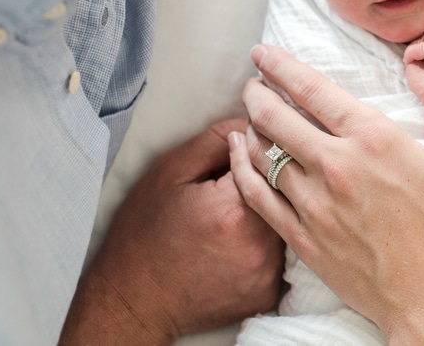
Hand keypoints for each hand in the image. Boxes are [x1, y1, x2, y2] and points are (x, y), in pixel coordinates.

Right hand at [60, 119, 283, 344]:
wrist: (134, 300)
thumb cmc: (145, 232)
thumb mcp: (170, 172)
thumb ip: (216, 139)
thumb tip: (253, 122)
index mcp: (236, 206)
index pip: (270, 156)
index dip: (256, 147)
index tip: (242, 148)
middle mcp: (261, 241)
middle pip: (285, 189)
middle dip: (269, 177)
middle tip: (235, 185)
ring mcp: (268, 271)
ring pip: (288, 220)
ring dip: (273, 208)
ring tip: (234, 214)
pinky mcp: (269, 292)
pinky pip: (282, 254)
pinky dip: (267, 242)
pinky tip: (238, 242)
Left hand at [228, 45, 423, 344]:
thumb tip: (422, 65)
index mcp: (373, 140)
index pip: (313, 89)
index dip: (282, 66)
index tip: (264, 53)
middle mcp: (335, 167)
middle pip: (277, 117)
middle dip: (258, 92)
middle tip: (253, 81)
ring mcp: (313, 205)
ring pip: (263, 154)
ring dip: (251, 127)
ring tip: (249, 115)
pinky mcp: (303, 239)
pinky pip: (256, 196)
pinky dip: (242, 169)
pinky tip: (239, 156)